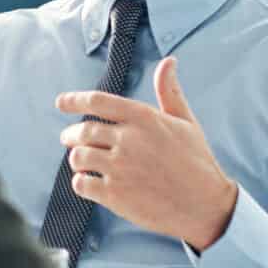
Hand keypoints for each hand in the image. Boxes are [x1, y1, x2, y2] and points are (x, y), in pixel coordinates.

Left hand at [54, 57, 239, 252]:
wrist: (206, 206)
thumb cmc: (197, 162)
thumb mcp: (186, 122)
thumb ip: (169, 91)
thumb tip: (169, 61)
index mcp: (144, 118)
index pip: (98, 101)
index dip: (74, 100)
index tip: (60, 102)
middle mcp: (129, 140)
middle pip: (82, 130)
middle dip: (70, 134)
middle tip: (68, 138)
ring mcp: (120, 168)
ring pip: (78, 157)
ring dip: (75, 158)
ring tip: (81, 162)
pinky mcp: (115, 195)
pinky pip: (81, 184)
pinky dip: (80, 182)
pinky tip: (88, 182)